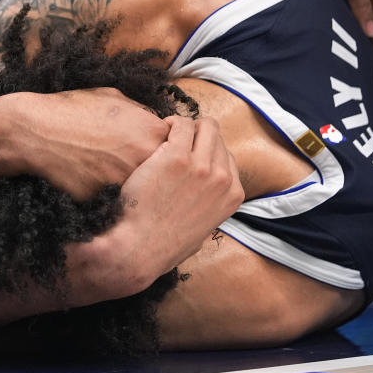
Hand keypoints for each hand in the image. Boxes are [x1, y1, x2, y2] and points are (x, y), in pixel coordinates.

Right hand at [11, 88, 170, 200]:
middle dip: (151, 169)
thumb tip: (158, 124)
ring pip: (140, 189)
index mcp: (152, 132)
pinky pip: (115, 200)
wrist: (36, 131)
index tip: (147, 148)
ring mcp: (124, 183)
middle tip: (128, 162)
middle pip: (161, 173)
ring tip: (110, 171)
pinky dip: (109, 194)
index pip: (175, 148)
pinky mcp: (104, 200)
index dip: (162, 149)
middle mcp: (144, 160)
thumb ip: (144, 114)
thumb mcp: (116, 98)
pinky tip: (94, 180)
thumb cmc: (75, 109)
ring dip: (132, 184)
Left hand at [118, 116, 244, 270]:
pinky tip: (157, 133)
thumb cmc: (163, 244)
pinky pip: (180, 125)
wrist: (139, 248)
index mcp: (233, 195)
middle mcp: (223, 179)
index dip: (207, 152)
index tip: (189, 154)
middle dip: (198, 134)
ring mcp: (202, 167)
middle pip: (217, 138)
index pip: (227, 157)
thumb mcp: (203, 232)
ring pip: (204, 126)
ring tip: (167, 135)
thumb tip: (204, 203)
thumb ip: (210, 211)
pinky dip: (170, 124)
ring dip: (186, 126)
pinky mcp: (177, 157)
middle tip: (176, 139)